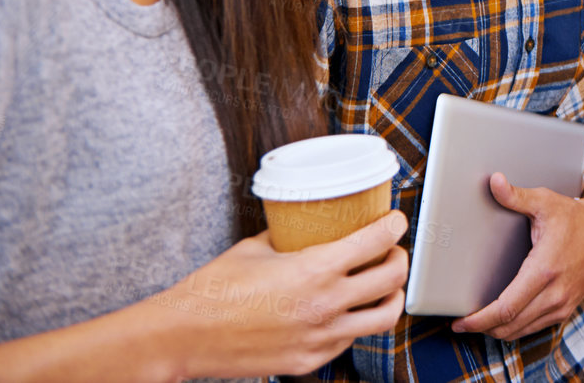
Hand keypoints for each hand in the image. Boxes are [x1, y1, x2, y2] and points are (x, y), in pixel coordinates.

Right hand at [167, 210, 409, 378]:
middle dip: (401, 260)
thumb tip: (304, 224)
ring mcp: (319, 338)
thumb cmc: (213, 289)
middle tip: (394, 251)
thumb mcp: (256, 248)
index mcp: (314, 269)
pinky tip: (348, 312)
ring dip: (392, 297)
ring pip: (383, 318)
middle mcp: (325, 305)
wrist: (182, 337)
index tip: (397, 220)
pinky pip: (349, 341)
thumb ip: (289, 237)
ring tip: (386, 286)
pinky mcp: (308, 362)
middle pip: (392, 279)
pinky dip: (357, 323)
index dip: (395, 226)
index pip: (376, 241)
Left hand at [451, 172, 583, 340]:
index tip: (459, 322)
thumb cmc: (575, 217)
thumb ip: (516, 196)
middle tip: (460, 323)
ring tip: (477, 322)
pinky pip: (533, 328)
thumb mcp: (545, 202)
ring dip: (496, 330)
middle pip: (509, 326)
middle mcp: (555, 293)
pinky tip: (502, 319)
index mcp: (545, 270)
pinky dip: (514, 328)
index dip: (478, 320)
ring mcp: (562, 305)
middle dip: (481, 328)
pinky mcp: (566, 309)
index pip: (505, 308)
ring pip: (520, 331)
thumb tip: (494, 181)